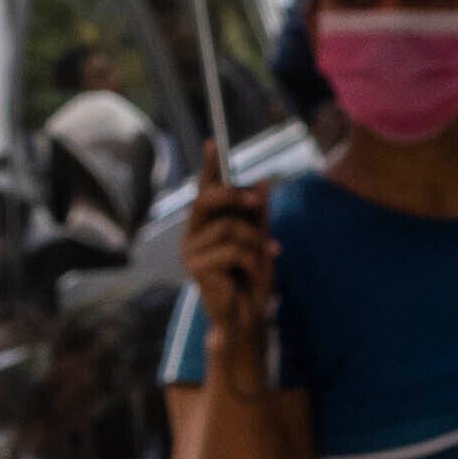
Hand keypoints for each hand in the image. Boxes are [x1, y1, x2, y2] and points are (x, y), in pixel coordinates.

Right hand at [176, 182, 279, 350]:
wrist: (247, 316)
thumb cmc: (250, 279)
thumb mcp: (260, 241)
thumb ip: (259, 215)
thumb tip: (263, 181)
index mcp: (207, 225)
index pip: (205, 190)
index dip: (208, 167)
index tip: (213, 142)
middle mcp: (193, 234)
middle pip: (207, 199)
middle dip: (236, 196)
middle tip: (260, 203)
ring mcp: (191, 250)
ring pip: (230, 228)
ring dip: (256, 243)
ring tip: (266, 259)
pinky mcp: (197, 267)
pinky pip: (234, 251)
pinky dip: (255, 261)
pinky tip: (256, 275)